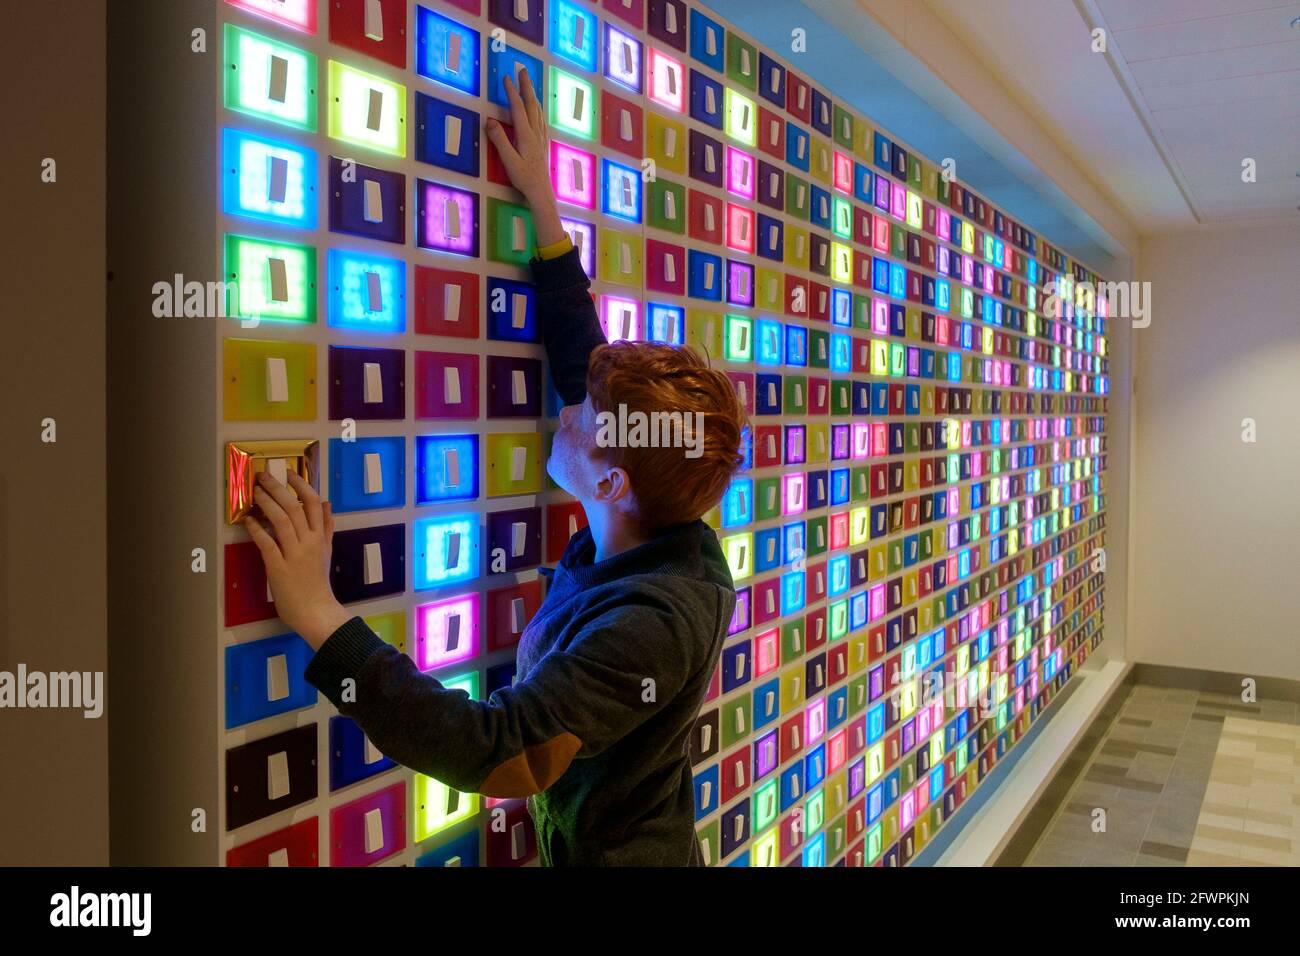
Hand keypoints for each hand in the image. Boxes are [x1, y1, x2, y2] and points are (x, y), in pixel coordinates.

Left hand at [244, 470, 351, 650]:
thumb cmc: (318, 582)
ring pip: (281, 520)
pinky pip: (266, 543)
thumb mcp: (327, 551)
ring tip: (255, 492)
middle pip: (294, 507)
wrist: (316, 611)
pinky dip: (257, 529)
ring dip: (266, 503)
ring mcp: (294, 554)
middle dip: (278, 488)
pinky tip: (248, 520)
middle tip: (263, 476)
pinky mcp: (278, 567)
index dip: (301, 485)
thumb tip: (328, 502)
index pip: (314, 503)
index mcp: (320, 537)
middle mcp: (309, 542)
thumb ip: (326, 527)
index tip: (289, 473)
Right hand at [485, 69, 566, 247]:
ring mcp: (541, 137)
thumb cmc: (524, 178)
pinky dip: (538, 108)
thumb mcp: (509, 161)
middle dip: (526, 86)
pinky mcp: (543, 143)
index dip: (512, 92)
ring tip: (529, 83)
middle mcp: (536, 132)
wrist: (541, 191)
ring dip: (533, 95)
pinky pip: (542, 119)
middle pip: (532, 104)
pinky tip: (538, 108)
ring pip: (538, 110)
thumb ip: (500, 140)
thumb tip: (489, 120)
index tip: (506, 78)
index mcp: (526, 135)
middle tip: (522, 70)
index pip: (518, 108)